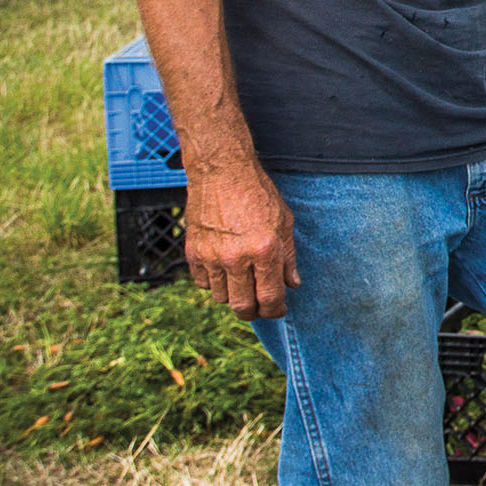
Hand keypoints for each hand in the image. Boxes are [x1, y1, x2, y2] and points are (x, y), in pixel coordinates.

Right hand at [184, 161, 299, 320]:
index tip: (278, 310)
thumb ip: (288, 257)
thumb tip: (292, 285)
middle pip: (242, 306)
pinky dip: (213, 283)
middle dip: (253, 312)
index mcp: (264, 250)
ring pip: (221, 297)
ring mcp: (211, 256)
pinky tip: (224, 270)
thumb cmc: (258, 194)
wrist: (222, 173)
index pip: (269, 298)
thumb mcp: (285, 222)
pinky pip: (202, 283)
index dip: (275, 310)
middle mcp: (236, 258)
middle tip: (259, 308)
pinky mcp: (193, 252)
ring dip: (233, 295)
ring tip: (242, 282)